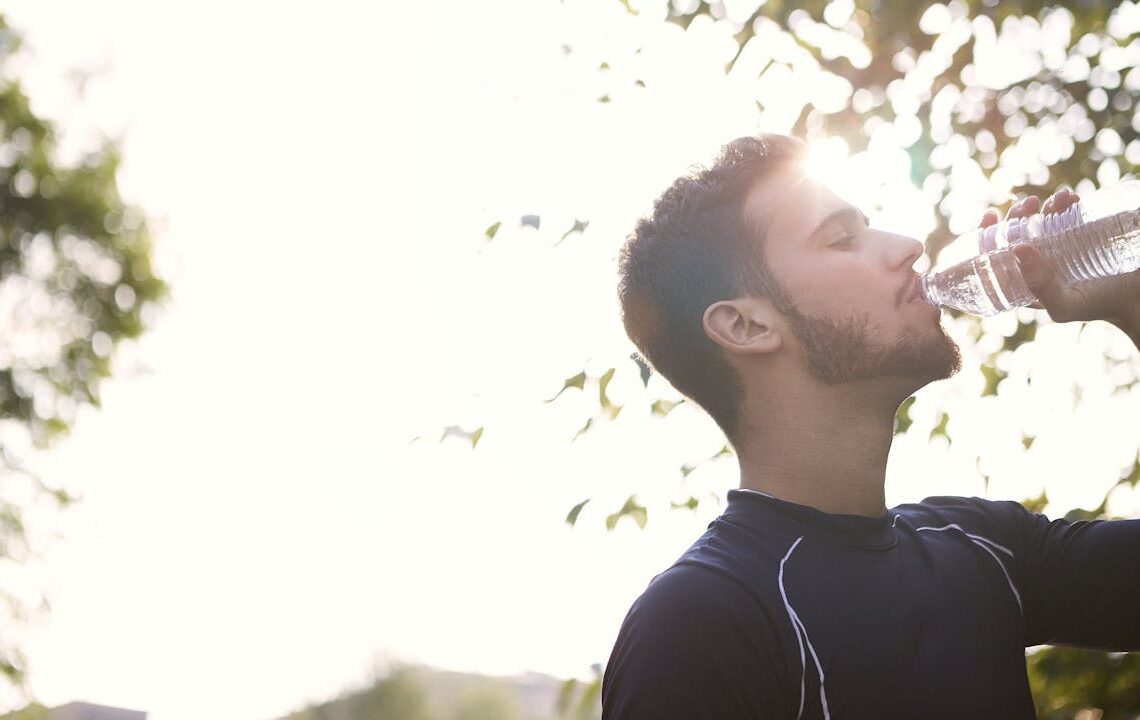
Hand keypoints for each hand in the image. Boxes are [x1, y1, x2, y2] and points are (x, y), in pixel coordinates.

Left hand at [978, 189, 1139, 331]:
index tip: (989, 215)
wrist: (1138, 299)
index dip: (986, 235)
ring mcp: (1060, 248)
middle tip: (1028, 203)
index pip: (995, 256)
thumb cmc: (1098, 306)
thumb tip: (1017, 248)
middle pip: (1017, 233)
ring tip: (1058, 198)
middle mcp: (1039, 263)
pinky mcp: (1082, 236)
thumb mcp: (1063, 305)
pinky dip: (1065, 203)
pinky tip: (1070, 197)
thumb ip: (1040, 286)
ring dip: (1043, 205)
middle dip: (1018, 214)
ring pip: (1041, 220)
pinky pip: (1067, 215)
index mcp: (1024, 280)